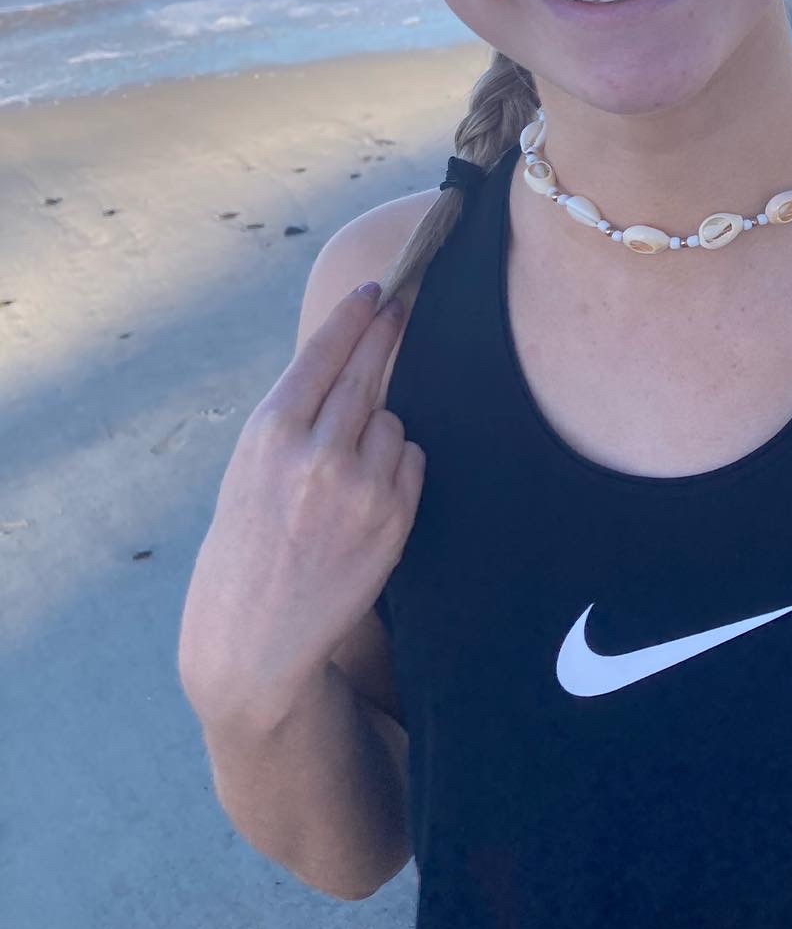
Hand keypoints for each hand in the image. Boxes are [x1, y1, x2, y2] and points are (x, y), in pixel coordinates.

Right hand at [177, 284, 423, 729]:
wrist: (253, 640)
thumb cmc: (244, 548)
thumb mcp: (247, 472)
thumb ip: (293, 421)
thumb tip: (345, 364)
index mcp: (269, 435)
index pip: (323, 355)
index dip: (353, 316)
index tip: (376, 288)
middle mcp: (316, 454)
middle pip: (368, 372)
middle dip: (386, 333)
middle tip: (404, 302)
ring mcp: (360, 487)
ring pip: (392, 419)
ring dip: (380, 430)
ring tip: (344, 475)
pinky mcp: (393, 519)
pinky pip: (410, 461)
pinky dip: (397, 468)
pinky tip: (366, 500)